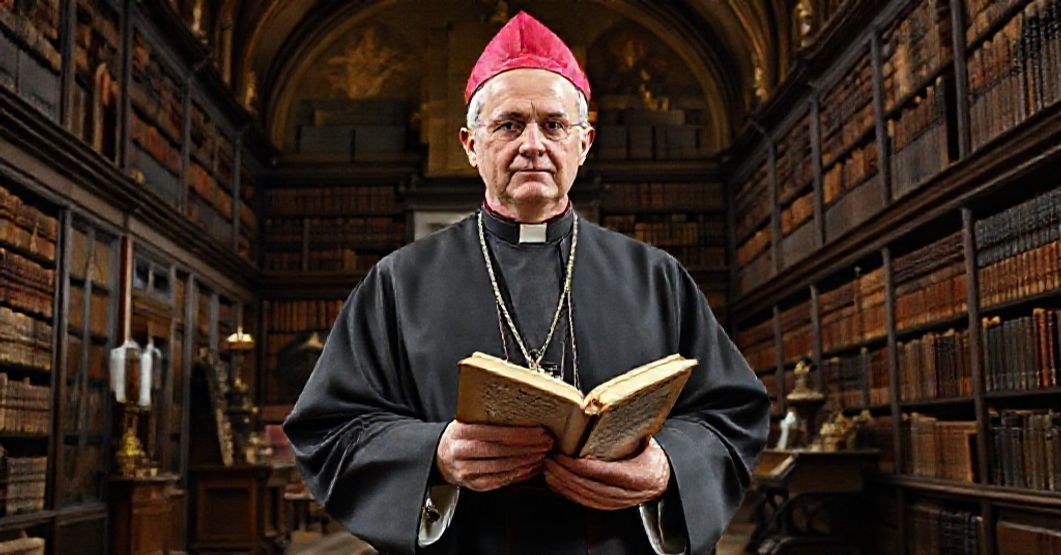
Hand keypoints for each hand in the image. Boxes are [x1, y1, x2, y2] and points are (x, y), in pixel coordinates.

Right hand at [435, 421, 553, 491]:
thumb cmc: (458, 436)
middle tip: (546, 443)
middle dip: (529, 447)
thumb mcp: (466, 421)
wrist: (439, 457)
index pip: (495, 433)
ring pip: (503, 467)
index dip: (520, 434)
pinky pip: (501, 480)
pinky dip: (519, 474)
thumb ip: (487, 419)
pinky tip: (531, 467)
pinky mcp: (474, 485)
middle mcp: (462, 453)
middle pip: (502, 451)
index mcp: (461, 432)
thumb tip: (522, 415)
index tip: (540, 431)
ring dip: (527, 461)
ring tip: (542, 454)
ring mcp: (467, 471)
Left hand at [543, 438, 670, 509]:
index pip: (605, 473)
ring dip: (563, 484)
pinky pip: (586, 502)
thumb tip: (604, 413)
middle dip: (566, 474)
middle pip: (590, 487)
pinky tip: (556, 483)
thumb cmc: (651, 454)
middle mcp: (628, 494)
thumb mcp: (645, 440)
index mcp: (638, 476)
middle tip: (549, 460)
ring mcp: (619, 503)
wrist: (664, 476)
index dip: (581, 466)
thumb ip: (627, 432)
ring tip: (548, 470)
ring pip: (586, 497)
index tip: (564, 456)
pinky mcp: (609, 507)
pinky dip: (568, 493)